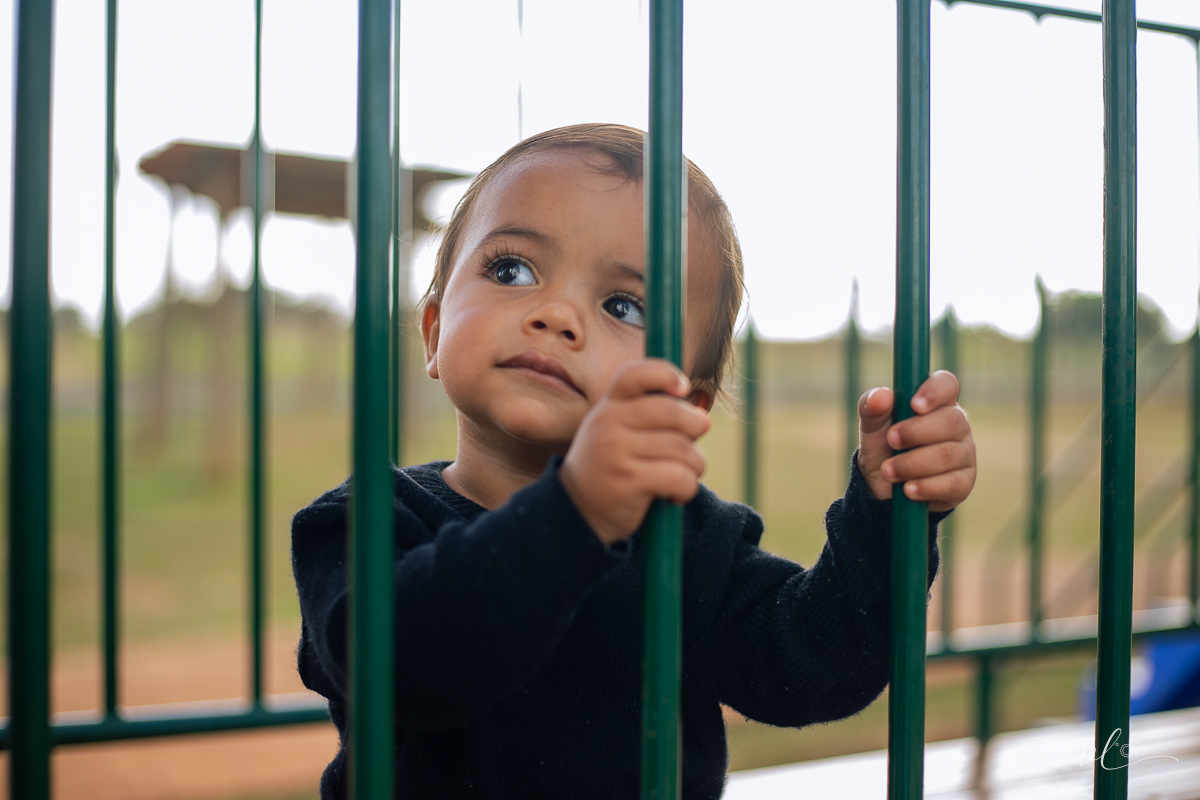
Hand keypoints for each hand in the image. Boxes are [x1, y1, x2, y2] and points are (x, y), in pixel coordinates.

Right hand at [560, 359, 709, 544]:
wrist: (578, 510)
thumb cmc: (611, 467)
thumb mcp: (620, 433)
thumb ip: (657, 420)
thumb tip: (704, 420)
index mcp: (608, 406)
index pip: (635, 374)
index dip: (665, 374)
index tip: (683, 387)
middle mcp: (607, 423)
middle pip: (670, 411)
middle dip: (695, 426)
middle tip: (691, 444)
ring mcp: (615, 451)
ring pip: (681, 448)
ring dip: (694, 465)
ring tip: (683, 475)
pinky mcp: (628, 481)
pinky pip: (679, 477)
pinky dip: (687, 488)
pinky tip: (674, 494)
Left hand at [856, 370, 975, 512]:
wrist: (882, 487)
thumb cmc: (883, 447)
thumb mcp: (872, 427)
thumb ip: (872, 407)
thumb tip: (880, 396)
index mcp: (937, 402)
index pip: (947, 384)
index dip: (935, 391)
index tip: (914, 405)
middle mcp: (957, 424)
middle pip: (951, 421)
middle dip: (916, 432)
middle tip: (891, 440)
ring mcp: (964, 453)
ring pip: (948, 455)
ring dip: (913, 463)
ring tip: (888, 471)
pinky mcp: (964, 482)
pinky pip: (952, 483)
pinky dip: (926, 487)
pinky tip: (908, 490)